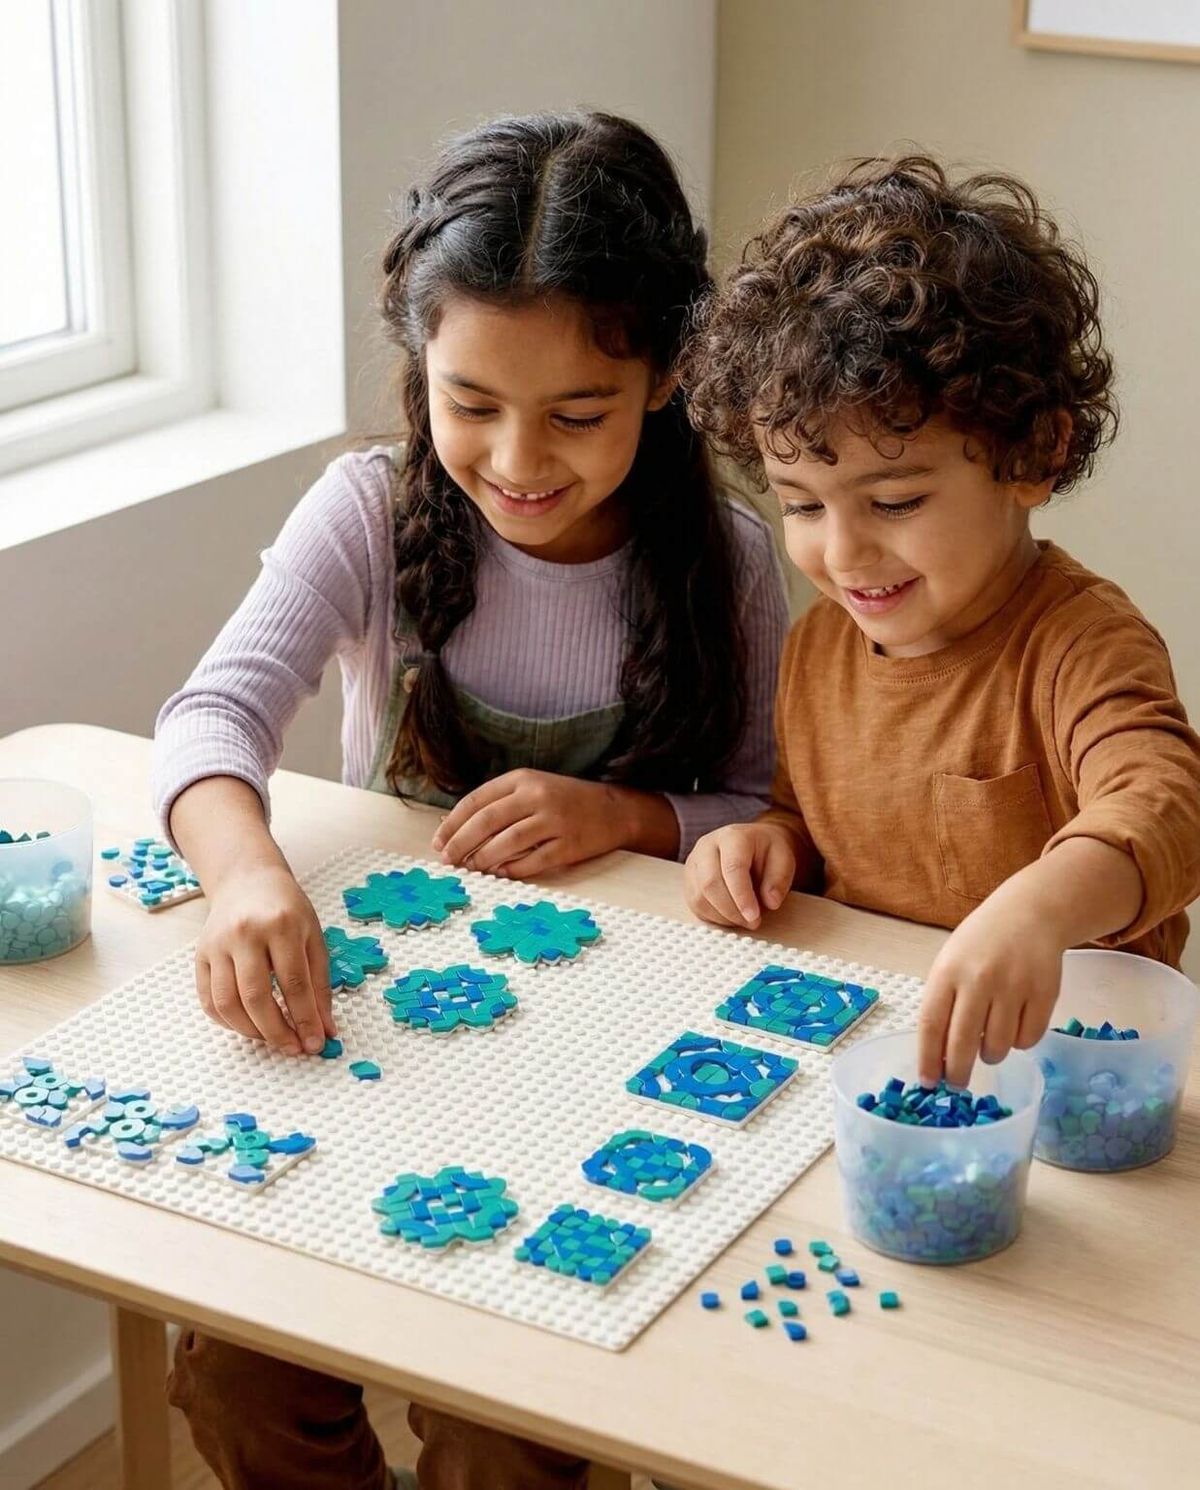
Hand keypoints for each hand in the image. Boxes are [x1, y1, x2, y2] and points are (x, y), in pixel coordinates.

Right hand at [195, 862, 335, 1056]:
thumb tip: (326, 1030)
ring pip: (227, 1003)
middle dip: (277, 1032)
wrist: (248, 881)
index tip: (314, 1044)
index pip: (294, 983)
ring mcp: (218, 944)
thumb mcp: (314, 938)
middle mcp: (245, 934)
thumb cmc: (287, 910)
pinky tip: (248, 1026)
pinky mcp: (200, 955)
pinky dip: (227, 1022)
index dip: (305, 1019)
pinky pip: (209, 1000)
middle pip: (256, 997)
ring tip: (272, 1038)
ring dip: (251, 1031)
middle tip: (293, 1048)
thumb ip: (320, 984)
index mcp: (281, 925)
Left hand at [431, 770, 636, 876]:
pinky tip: (500, 873)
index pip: (477, 800)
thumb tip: (450, 827)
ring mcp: (555, 820)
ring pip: (507, 842)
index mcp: (523, 779)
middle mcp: (537, 796)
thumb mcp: (531, 789)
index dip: (453, 823)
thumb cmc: (564, 800)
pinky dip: (512, 870)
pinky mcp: (569, 845)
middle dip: (461, 843)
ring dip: (483, 858)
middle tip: (448, 860)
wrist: (614, 809)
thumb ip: (496, 803)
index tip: (438, 842)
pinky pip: (533, 861)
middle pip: (487, 821)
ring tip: (471, 868)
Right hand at [685, 822, 796, 928]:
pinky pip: (695, 904)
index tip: (754, 917)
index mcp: (732, 836)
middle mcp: (707, 846)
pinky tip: (731, 916)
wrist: (753, 843)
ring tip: (744, 920)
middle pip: (710, 883)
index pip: (732, 868)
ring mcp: (693, 862)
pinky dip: (713, 917)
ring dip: (722, 916)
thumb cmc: (766, 852)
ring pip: (699, 897)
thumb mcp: (784, 859)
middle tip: (752, 923)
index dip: (742, 896)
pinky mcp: (688, 879)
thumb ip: (779, 880)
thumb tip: (771, 902)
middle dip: (731, 910)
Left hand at [917, 896, 1061, 1087]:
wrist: (1029, 913)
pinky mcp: (1044, 994)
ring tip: (988, 1044)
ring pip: (997, 1046)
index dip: (928, 1059)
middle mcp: (979, 979)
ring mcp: (1014, 986)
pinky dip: (1019, 1043)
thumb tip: (938, 1056)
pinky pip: (1028, 1039)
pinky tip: (1013, 1027)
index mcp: (948, 971)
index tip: (928, 1083)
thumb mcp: (950, 962)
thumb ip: (943, 1003)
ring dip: (990, 1055)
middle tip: (958, 1084)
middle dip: (958, 1072)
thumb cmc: (981, 944)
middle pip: (962, 1043)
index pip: (931, 1024)